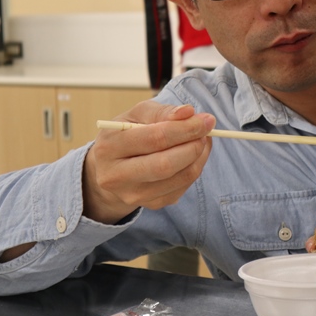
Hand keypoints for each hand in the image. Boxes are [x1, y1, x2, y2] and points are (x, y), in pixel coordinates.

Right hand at [82, 101, 215, 223]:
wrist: (112, 168)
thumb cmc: (127, 134)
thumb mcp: (137, 115)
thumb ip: (162, 112)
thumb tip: (189, 112)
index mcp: (109, 147)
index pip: (154, 138)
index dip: (186, 129)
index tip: (206, 120)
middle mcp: (116, 176)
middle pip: (166, 164)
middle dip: (193, 145)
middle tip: (206, 131)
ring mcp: (134, 194)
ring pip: (180, 177)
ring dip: (199, 156)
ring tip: (200, 140)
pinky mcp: (152, 204)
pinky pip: (184, 186)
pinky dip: (196, 167)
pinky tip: (193, 155)